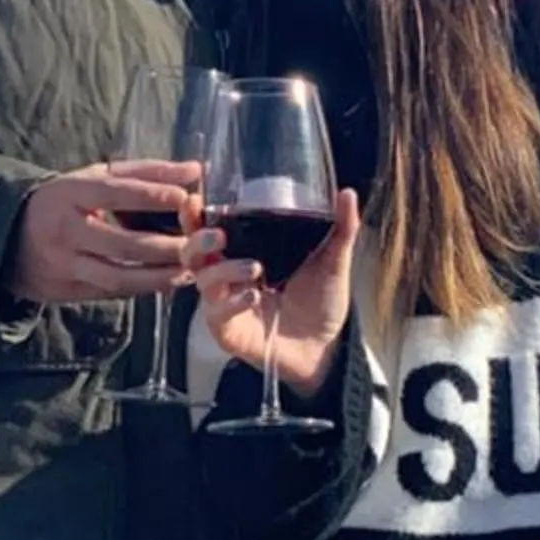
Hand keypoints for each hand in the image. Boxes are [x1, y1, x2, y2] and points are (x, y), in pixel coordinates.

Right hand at [7, 162, 204, 304]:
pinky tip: (172, 281)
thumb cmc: (67, 201)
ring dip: (162, 277)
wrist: (10, 237)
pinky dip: (145, 289)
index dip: (151, 196)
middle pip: (123, 244)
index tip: (185, 199)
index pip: (115, 194)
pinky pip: (113, 292)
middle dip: (168, 248)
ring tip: (194, 270)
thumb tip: (196, 170)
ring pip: (120, 277)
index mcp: (70, 193)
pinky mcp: (69, 290)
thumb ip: (147, 173)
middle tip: (204, 245)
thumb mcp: (96, 177)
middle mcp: (66, 230)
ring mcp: (65, 264)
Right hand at [196, 193, 358, 398]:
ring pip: (203, 279)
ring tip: (255, 268)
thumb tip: (347, 194)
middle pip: (192, 252)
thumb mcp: (332, 261)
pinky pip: (217, 313)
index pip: (208, 227)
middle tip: (219, 235)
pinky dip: (232, 302)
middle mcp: (227, 275)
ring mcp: (223, 303)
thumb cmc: (322, 301)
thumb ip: (340, 229)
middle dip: (198, 239)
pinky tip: (252, 296)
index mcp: (243, 251)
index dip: (195, 214)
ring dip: (224, 269)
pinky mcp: (227, 330)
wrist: (328, 345)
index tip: (195, 199)